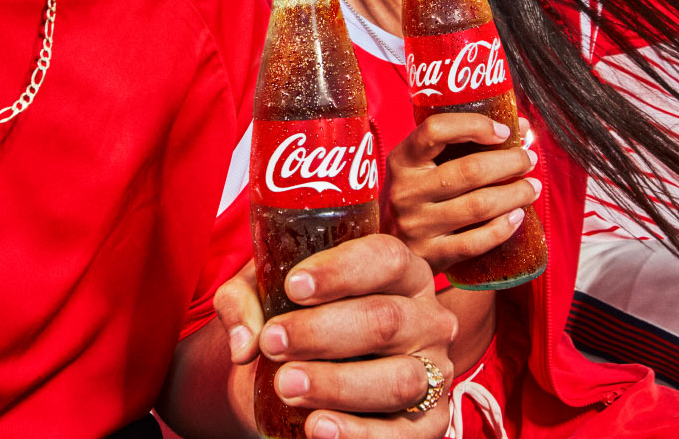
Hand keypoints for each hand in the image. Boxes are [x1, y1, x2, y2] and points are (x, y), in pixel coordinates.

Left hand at [215, 236, 455, 436]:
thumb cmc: (293, 313)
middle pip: (385, 319)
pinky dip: (360, 434)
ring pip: (398, 379)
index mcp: (399, 269)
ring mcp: (434, 370)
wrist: (305, 367)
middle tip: (273, 341)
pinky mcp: (431, 421)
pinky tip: (317, 427)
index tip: (293, 286)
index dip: (341, 270)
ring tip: (286, 385)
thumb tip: (244, 343)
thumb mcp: (264, 291)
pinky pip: (404, 435)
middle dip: (322, 333)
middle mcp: (426, 316)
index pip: (385, 258)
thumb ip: (244, 301)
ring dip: (337, 384)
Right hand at [382, 115, 539, 275]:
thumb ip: (458, 146)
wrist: (383, 249)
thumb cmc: (414, 197)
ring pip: (478, 206)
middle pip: (468, 170)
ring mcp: (417, 225)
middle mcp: (406, 191)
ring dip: (515, 194)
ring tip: (532, 187)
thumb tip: (519, 126)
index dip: (474, 125)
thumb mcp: (418, 167)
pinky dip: (503, 228)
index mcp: (402, 160)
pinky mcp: (431, 255)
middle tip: (528, 158)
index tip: (503, 131)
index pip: (435, 130)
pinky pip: (476, 242)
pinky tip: (518, 216)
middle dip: (509, 162)